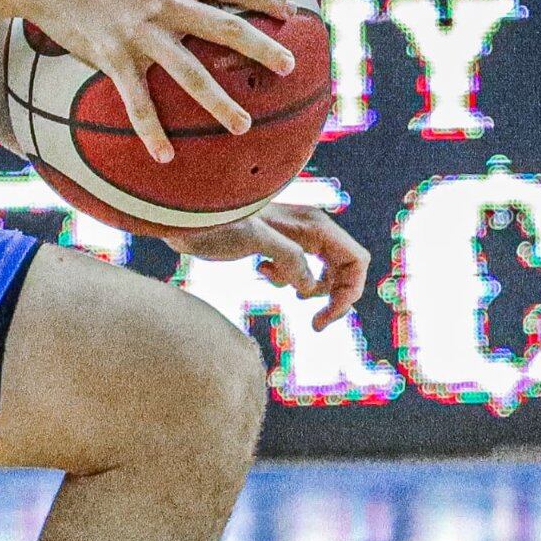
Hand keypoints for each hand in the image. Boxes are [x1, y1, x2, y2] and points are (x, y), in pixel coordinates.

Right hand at [17, 0, 311, 163]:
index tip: (291, 12)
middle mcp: (164, 3)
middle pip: (225, 28)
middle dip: (262, 47)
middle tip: (290, 65)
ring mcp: (140, 32)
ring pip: (190, 72)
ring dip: (220, 102)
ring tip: (244, 126)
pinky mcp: (113, 56)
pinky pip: (137, 100)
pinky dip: (152, 130)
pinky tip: (166, 157)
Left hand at [178, 197, 369, 327]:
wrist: (185, 215)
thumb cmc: (216, 220)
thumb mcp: (253, 236)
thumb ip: (287, 258)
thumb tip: (309, 288)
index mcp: (313, 225)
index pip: (355, 260)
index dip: (349, 292)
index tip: (324, 317)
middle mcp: (310, 229)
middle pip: (345, 269)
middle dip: (336, 298)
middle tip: (315, 325)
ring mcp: (294, 238)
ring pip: (324, 271)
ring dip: (312, 290)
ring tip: (285, 289)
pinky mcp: (275, 247)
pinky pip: (300, 270)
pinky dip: (288, 281)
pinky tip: (262, 270)